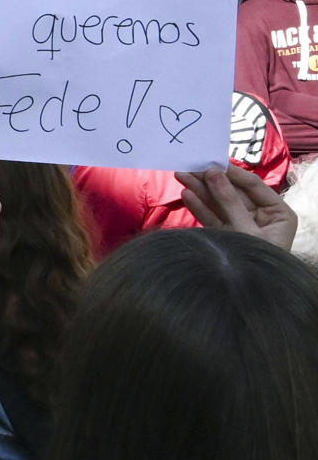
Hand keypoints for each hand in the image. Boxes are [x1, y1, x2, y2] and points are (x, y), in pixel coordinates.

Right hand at [177, 164, 296, 251]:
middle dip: (210, 181)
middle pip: (232, 193)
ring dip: (200, 190)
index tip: (211, 161)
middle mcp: (261, 218)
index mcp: (278, 214)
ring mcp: (241, 227)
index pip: (253, 185)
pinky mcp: (226, 237)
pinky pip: (211, 218)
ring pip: (218, 204)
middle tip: (188, 167)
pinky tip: (186, 195)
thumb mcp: (246, 229)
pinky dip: (199, 207)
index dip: (231, 173)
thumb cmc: (257, 262)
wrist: (251, 298)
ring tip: (180, 176)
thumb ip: (228, 201)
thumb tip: (213, 172)